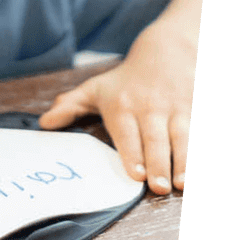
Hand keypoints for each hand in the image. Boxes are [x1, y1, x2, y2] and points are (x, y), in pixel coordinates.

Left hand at [38, 22, 195, 194]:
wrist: (166, 51)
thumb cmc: (125, 79)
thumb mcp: (96, 88)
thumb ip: (70, 106)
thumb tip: (44, 123)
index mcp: (123, 106)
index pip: (127, 133)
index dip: (133, 153)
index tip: (137, 175)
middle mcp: (149, 109)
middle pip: (154, 139)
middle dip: (157, 164)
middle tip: (158, 188)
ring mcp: (174, 110)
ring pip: (179, 137)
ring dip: (181, 161)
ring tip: (180, 184)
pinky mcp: (192, 110)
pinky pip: (195, 132)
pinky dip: (195, 152)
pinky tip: (194, 173)